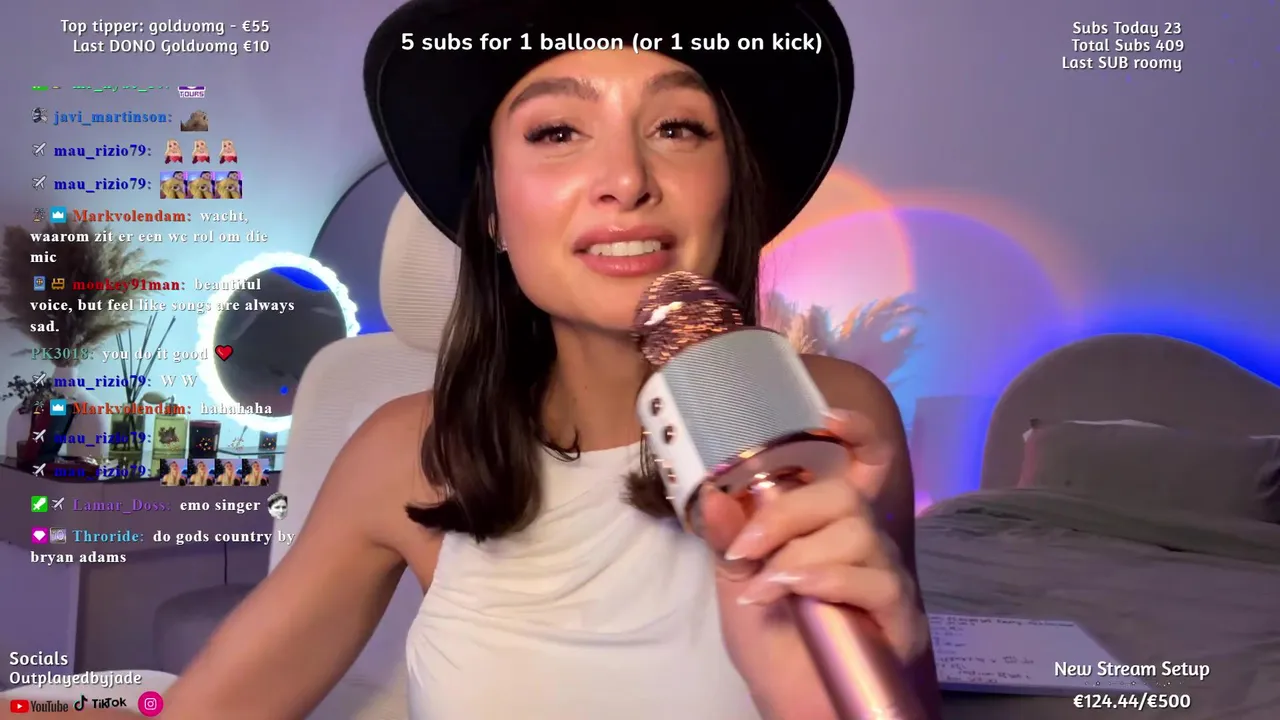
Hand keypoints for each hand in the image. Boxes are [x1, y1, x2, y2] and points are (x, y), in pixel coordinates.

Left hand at [699, 409, 929, 719]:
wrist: (791, 701)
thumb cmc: (771, 642)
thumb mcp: (736, 583)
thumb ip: (730, 539)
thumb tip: (718, 494)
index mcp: (831, 527)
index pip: (863, 466)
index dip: (857, 435)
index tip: (828, 420)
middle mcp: (867, 544)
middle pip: (846, 496)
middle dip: (787, 514)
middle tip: (748, 549)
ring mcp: (888, 579)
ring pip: (857, 533)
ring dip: (798, 555)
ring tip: (764, 586)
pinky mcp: (902, 618)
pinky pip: (874, 579)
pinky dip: (824, 579)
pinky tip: (791, 594)